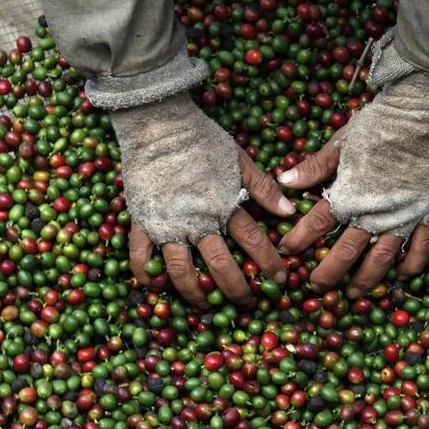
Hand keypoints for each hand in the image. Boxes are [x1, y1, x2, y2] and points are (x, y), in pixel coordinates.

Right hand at [114, 93, 294, 308]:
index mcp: (224, 206)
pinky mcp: (142, 222)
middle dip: (237, 289)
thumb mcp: (239, 159)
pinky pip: (140, 256)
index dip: (269, 264)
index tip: (280, 279)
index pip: (254, 243)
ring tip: (206, 305)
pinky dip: (147, 275)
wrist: (157, 123)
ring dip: (196, 294)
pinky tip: (156, 286)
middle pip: (221, 266)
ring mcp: (167, 225)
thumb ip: (263, 188)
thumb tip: (289, 212)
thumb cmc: (201, 138)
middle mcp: (197, 222)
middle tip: (247, 303)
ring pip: (182, 272)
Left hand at [276, 73, 428, 297]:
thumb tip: (283, 182)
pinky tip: (401, 277)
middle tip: (316, 287)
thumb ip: (314, 167)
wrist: (423, 113)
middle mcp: (374, 212)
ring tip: (354, 294)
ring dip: (366, 279)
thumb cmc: (378, 124)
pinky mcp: (427, 213)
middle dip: (328, 272)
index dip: (299, 240)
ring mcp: (403, 216)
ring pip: (381, 258)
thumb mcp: (341, 143)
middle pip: (346, 251)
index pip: (316, 225)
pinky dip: (411, 265)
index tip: (287, 251)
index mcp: (349, 194)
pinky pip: (420, 246)